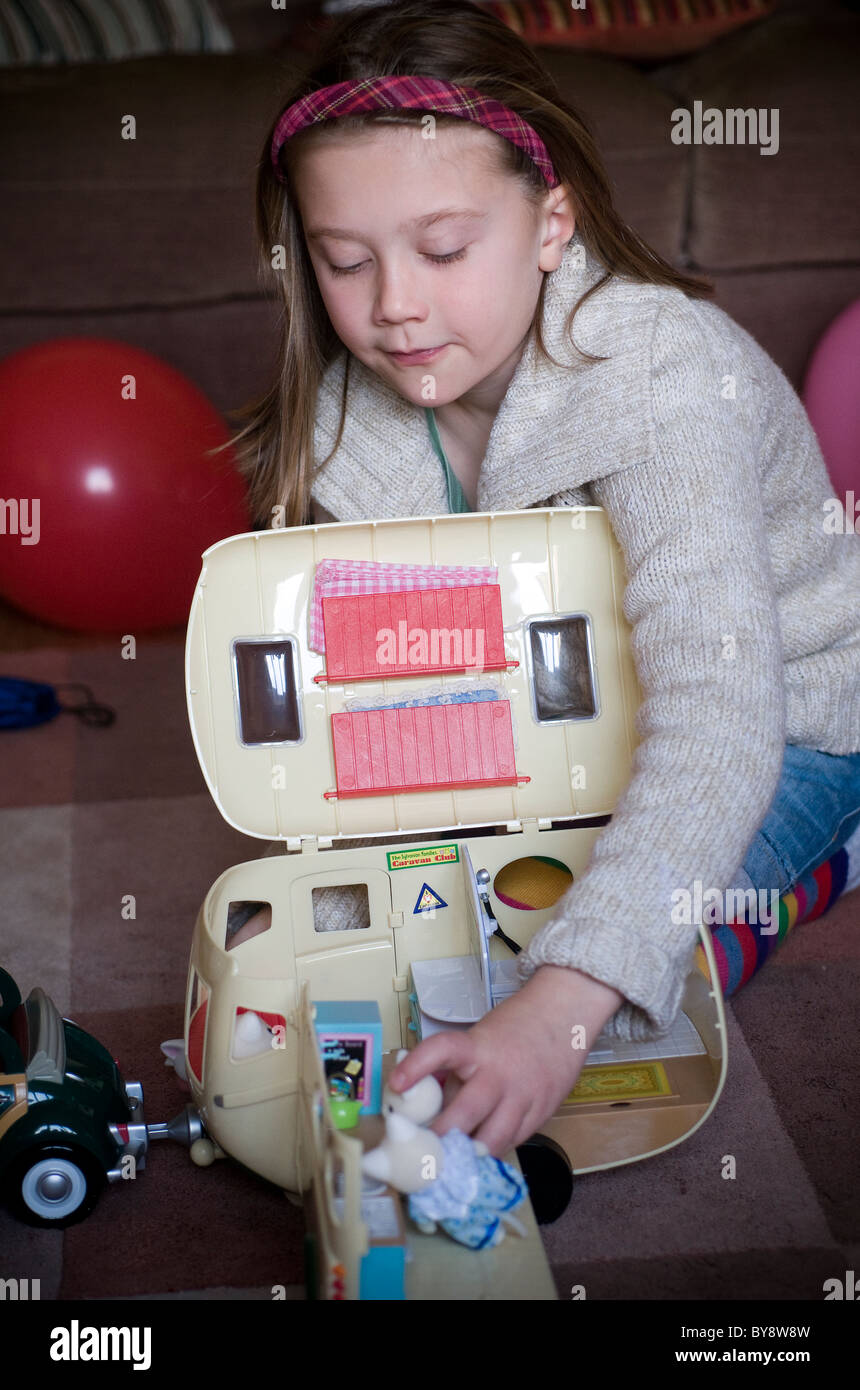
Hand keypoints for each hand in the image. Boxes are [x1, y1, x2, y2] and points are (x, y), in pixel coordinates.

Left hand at [388, 966, 623, 1156]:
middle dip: (441, 1139)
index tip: (396, 1084)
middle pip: (465, 1114)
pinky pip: (514, 1141)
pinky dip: (495, 1150)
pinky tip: (482, 1154)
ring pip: (492, 1140)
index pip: (441, 1051)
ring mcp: (523, 1096)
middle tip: (421, 1154)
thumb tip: (416, 1101)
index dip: (417, 1066)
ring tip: (451, 1165)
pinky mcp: (542, 1112)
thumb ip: (451, 1071)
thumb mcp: (478, 1041)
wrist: (564, 1016)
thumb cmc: (514, 1029)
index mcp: (476, 1048)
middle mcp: (498, 1074)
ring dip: (469, 1155)